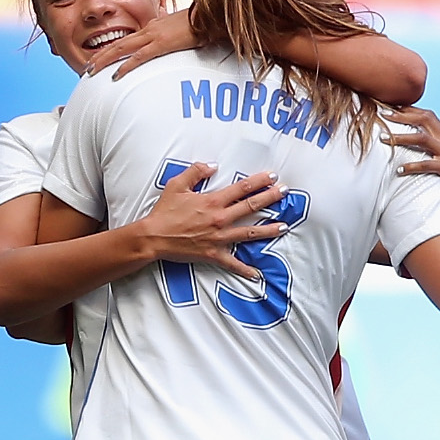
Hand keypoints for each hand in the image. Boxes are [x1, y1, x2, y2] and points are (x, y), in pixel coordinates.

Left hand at [91, 8, 196, 78]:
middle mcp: (150, 29)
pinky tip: (116, 75)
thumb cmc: (206, 24)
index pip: (129, 40)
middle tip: (87, 67)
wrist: (215, 16)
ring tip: (91, 70)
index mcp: (155, 27)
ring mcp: (155, 35)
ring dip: (104, 59)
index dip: (113, 51)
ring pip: (121, 48)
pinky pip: (139, 57)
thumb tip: (179, 46)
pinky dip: (125, 66)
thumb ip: (179, 39)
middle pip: (118, 43)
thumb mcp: (188, 32)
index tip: (103, 61)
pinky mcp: (163, 44)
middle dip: (100, 55)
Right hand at [135, 162, 286, 279]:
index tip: (273, 177)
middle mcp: (220, 218)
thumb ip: (196, 172)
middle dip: (271, 198)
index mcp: (213, 201)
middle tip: (286, 193)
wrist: (154, 236)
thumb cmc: (164, 211)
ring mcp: (219, 237)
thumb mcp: (177, 185)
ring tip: (284, 227)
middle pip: (251, 206)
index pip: (242, 188)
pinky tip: (257, 274)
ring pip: (250, 233)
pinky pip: (233, 263)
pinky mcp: (214, 253)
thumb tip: (213, 165)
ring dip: (268, 230)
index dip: (259, 181)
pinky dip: (245, 269)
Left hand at [388, 105, 439, 208]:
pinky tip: (399, 170)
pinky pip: (426, 164)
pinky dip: (411, 166)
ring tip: (384, 138)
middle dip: (402, 114)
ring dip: (400, 137)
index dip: (409, 109)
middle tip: (382, 114)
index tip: (391, 106)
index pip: (428, 116)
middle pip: (424, 118)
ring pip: (421, 138)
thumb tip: (420, 154)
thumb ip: (439, 154)